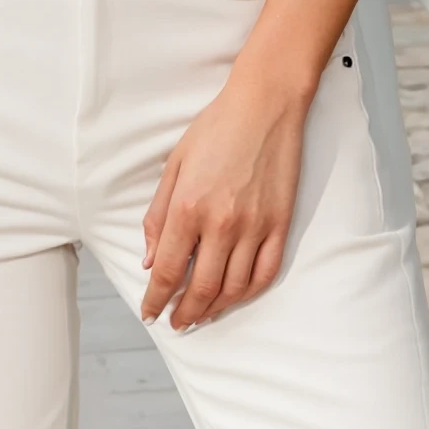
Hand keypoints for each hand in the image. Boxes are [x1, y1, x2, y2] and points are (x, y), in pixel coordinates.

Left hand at [140, 69, 309, 330]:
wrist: (265, 105)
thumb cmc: (215, 128)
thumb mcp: (175, 165)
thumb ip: (158, 215)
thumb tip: (149, 259)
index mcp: (188, 208)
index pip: (167, 271)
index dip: (156, 299)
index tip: (150, 313)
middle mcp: (221, 224)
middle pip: (200, 289)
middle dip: (184, 313)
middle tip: (176, 323)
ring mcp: (254, 227)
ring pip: (233, 288)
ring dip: (214, 309)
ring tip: (201, 315)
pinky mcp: (280, 225)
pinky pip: (265, 273)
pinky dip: (248, 294)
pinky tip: (235, 297)